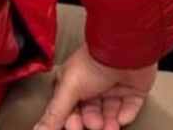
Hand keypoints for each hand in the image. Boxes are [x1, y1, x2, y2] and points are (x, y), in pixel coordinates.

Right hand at [36, 46, 156, 129]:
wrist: (124, 50)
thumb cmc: (94, 60)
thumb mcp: (68, 89)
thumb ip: (55, 113)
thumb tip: (39, 129)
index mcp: (75, 82)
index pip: (71, 109)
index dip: (73, 121)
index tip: (75, 128)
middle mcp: (94, 85)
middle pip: (91, 113)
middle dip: (93, 122)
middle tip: (95, 125)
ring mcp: (114, 86)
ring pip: (111, 113)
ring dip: (110, 124)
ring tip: (109, 127)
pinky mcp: (134, 89)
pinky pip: (130, 107)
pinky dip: (127, 115)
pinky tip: (122, 117)